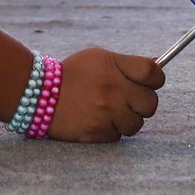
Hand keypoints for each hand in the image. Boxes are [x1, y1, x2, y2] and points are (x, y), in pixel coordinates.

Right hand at [48, 47, 162, 142]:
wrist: (38, 93)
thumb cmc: (73, 74)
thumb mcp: (99, 58)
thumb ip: (127, 64)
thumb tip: (156, 66)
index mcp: (113, 66)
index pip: (153, 74)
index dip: (155, 80)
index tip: (148, 83)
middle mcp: (112, 90)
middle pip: (151, 103)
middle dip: (142, 103)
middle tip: (128, 100)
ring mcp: (106, 113)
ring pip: (136, 124)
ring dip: (127, 119)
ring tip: (109, 111)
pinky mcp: (98, 133)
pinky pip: (118, 136)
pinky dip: (111, 130)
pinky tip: (97, 120)